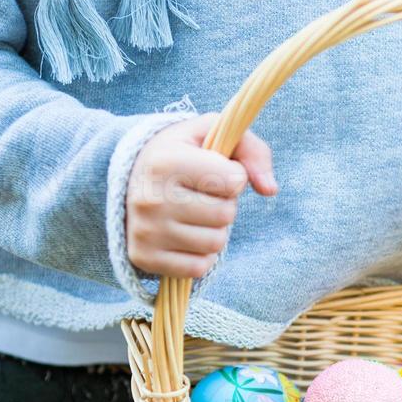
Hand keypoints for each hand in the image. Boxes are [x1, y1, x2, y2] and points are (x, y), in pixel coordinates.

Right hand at [126, 114, 277, 278]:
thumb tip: (270, 190)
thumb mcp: (213, 134)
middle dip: (223, 203)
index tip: (213, 170)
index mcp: (165, 163)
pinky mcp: (144, 259)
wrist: (131, 177)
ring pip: (215, 243)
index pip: (234, 180)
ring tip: (192, 213)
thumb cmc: (183, 153)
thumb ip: (252, 151)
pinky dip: (201, 254)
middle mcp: (150, 198)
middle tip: (201, 194)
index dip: (233, 175)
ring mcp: (145, 231)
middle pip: (226, 214)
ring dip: (214, 230)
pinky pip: (199, 267)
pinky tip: (184, 235)